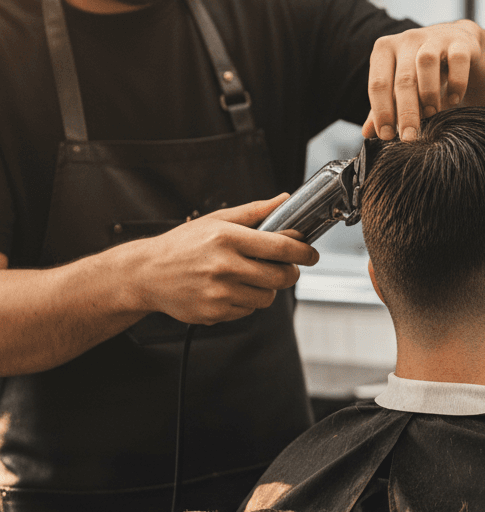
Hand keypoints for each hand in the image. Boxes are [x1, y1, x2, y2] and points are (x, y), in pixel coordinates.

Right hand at [134, 194, 318, 324]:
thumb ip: (254, 212)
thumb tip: (284, 199)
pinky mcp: (214, 312)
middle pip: (281, 276)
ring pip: (268, 296)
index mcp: (227, 238)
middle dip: (289, 272)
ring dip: (267, 288)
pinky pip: (248, 310)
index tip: (312, 254)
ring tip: (248, 276)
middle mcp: (224, 265)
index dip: (304, 252)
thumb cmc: (183, 245)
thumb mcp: (217, 220)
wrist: (146, 274)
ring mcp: (219, 292)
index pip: (281, 247)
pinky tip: (230, 289)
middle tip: (284, 267)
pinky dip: (247, 301)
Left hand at [362, 20, 482, 141]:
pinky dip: (457, 82)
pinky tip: (454, 100)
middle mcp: (407, 39)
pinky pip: (458, 60)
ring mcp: (435, 37)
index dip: (381, 112)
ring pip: (427, 62)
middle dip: (406, 112)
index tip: (387, 137)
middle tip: (409, 137)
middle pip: (403, 78)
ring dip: (429, 92)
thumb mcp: (400, 87)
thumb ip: (384, 106)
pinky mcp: (461, 42)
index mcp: (385, 49)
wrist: (458, 45)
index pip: (378, 83)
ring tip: (432, 113)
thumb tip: (367, 133)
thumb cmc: (422, 71)